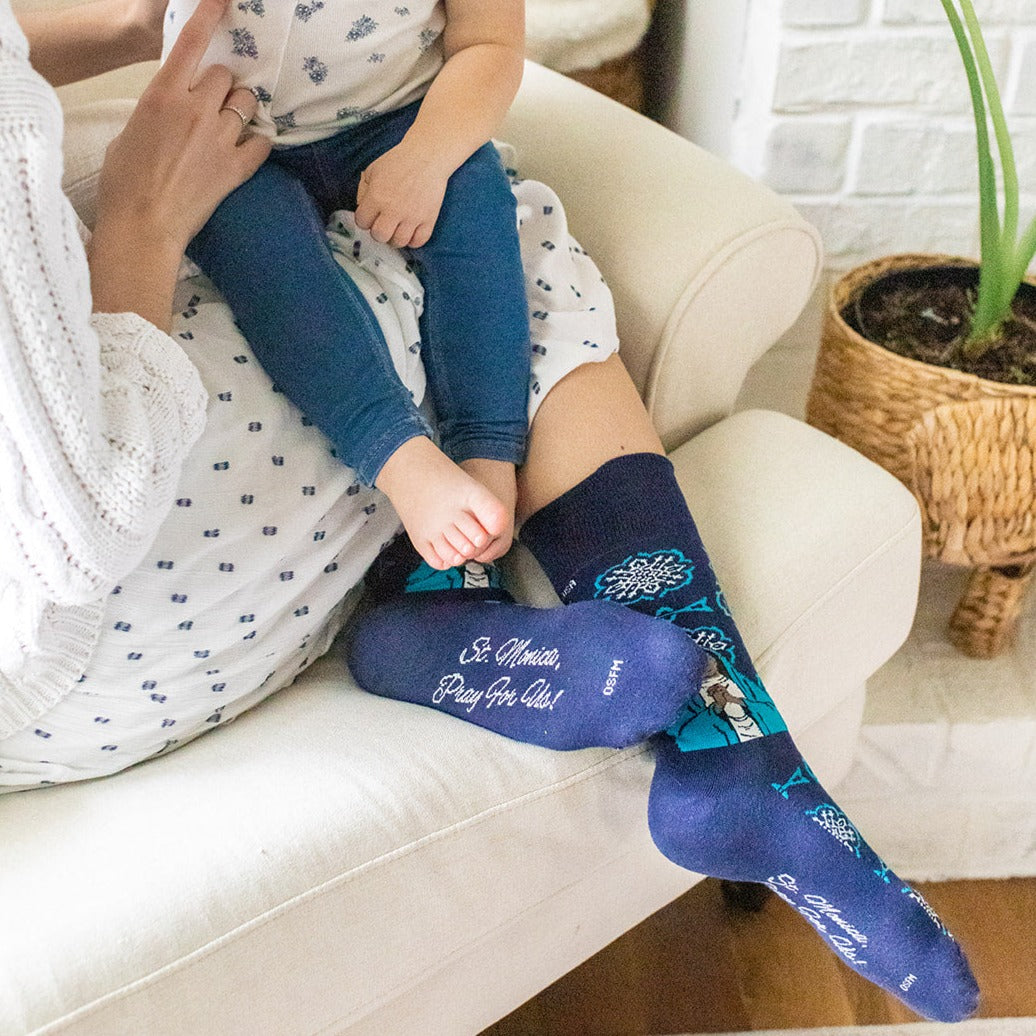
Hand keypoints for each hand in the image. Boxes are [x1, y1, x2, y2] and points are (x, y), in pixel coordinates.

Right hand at [95, 0, 269, 258]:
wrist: (144, 224)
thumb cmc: (124, 181)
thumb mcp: (131, 131)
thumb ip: (158, 110)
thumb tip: (173, 108)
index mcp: (162, 94)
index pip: (192, 43)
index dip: (209, 15)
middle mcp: (196, 109)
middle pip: (224, 75)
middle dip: (220, 86)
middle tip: (212, 104)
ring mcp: (220, 138)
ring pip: (246, 103)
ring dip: (240, 109)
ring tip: (230, 126)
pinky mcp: (237, 167)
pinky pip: (262, 141)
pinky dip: (258, 141)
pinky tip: (248, 147)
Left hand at [355, 144, 449, 248]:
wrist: (427, 156)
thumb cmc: (399, 161)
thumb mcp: (373, 170)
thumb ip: (363, 190)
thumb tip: (362, 208)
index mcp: (376, 197)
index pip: (362, 222)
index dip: (365, 220)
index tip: (371, 215)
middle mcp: (393, 210)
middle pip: (379, 236)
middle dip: (379, 232)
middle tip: (384, 224)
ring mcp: (412, 216)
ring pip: (399, 242)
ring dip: (396, 238)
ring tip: (397, 230)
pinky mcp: (428, 219)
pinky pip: (419, 241)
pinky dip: (413, 241)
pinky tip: (411, 232)